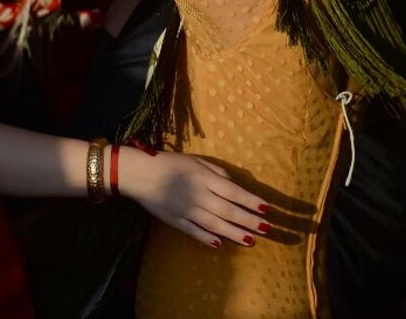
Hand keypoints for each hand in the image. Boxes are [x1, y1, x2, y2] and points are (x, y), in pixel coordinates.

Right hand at [119, 147, 269, 248]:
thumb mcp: (196, 160)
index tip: (266, 209)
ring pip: (214, 224)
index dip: (251, 201)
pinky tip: (220, 244)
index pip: (233, 192)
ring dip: (234, 233)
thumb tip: (235, 185)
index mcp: (204, 178)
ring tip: (250, 240)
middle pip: (228, 210)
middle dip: (249, 221)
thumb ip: (217, 172)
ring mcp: (186, 210)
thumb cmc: (170, 163)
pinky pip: (193, 231)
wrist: (139, 173)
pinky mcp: (174, 221)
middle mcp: (198, 195)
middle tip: (267, 229)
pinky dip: (206, 238)